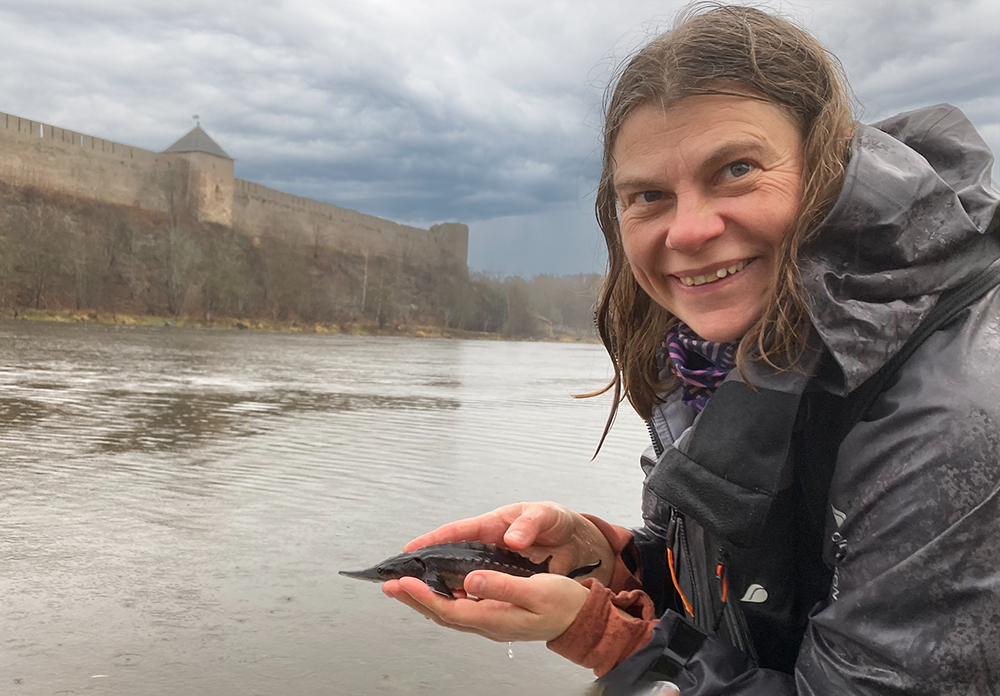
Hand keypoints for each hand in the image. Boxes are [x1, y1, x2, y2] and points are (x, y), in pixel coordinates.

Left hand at [383, 501, 615, 641]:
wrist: (581, 618)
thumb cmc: (563, 603)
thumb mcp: (536, 590)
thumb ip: (502, 585)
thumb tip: (472, 580)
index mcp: (495, 618)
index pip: (449, 608)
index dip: (423, 596)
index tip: (404, 582)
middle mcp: (488, 623)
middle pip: (441, 613)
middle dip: (413, 599)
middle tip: (390, 585)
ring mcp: (490, 621)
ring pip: (448, 612)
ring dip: (424, 599)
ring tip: (405, 587)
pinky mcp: (494, 615)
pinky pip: (460, 609)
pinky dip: (442, 598)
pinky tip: (437, 589)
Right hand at [403, 501, 614, 584]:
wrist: (578, 541)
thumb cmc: (556, 521)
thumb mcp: (545, 515)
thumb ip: (529, 525)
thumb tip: (511, 538)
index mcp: (492, 525)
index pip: (456, 531)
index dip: (432, 540)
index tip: (410, 550)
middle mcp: (487, 545)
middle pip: (448, 557)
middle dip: (424, 569)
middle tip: (398, 581)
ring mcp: (492, 564)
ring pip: (458, 577)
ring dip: (439, 588)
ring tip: (415, 597)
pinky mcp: (501, 579)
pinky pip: (476, 590)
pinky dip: (461, 599)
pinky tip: (452, 608)